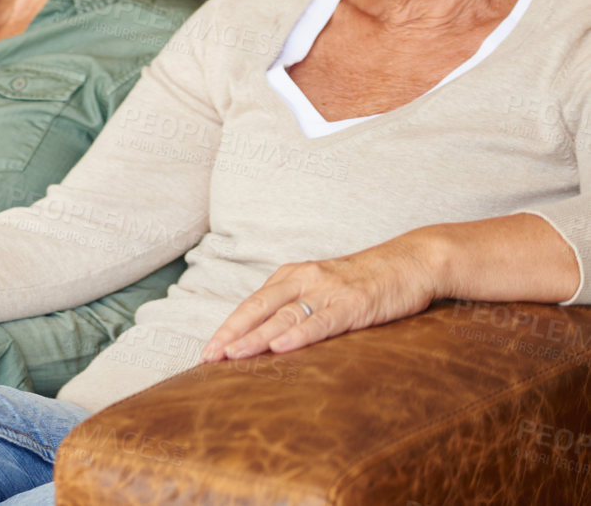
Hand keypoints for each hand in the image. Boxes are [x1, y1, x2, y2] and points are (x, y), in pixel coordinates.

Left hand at [201, 240, 437, 361]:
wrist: (410, 262)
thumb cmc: (364, 281)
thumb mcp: (322, 289)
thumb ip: (297, 306)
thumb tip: (269, 336)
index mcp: (292, 276)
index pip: (252, 304)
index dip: (229, 327)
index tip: (208, 349)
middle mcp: (304, 280)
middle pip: (258, 308)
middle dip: (231, 333)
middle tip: (209, 356)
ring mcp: (328, 291)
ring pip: (284, 316)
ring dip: (256, 337)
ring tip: (233, 355)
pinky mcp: (353, 304)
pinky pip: (322, 322)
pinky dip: (298, 334)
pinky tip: (280, 347)